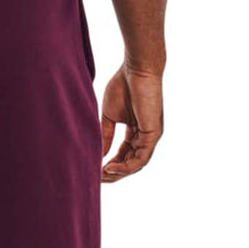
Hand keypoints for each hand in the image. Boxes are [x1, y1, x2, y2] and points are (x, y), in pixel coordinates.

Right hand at [100, 66, 163, 182]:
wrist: (136, 68)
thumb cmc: (123, 85)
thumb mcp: (109, 116)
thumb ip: (106, 135)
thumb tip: (100, 155)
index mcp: (137, 132)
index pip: (124, 155)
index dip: (110, 165)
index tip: (95, 171)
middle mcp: (146, 136)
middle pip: (130, 164)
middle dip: (113, 174)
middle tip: (97, 179)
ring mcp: (151, 136)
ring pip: (136, 164)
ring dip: (119, 174)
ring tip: (102, 176)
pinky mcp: (153, 134)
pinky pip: (140, 158)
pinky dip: (126, 167)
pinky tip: (110, 167)